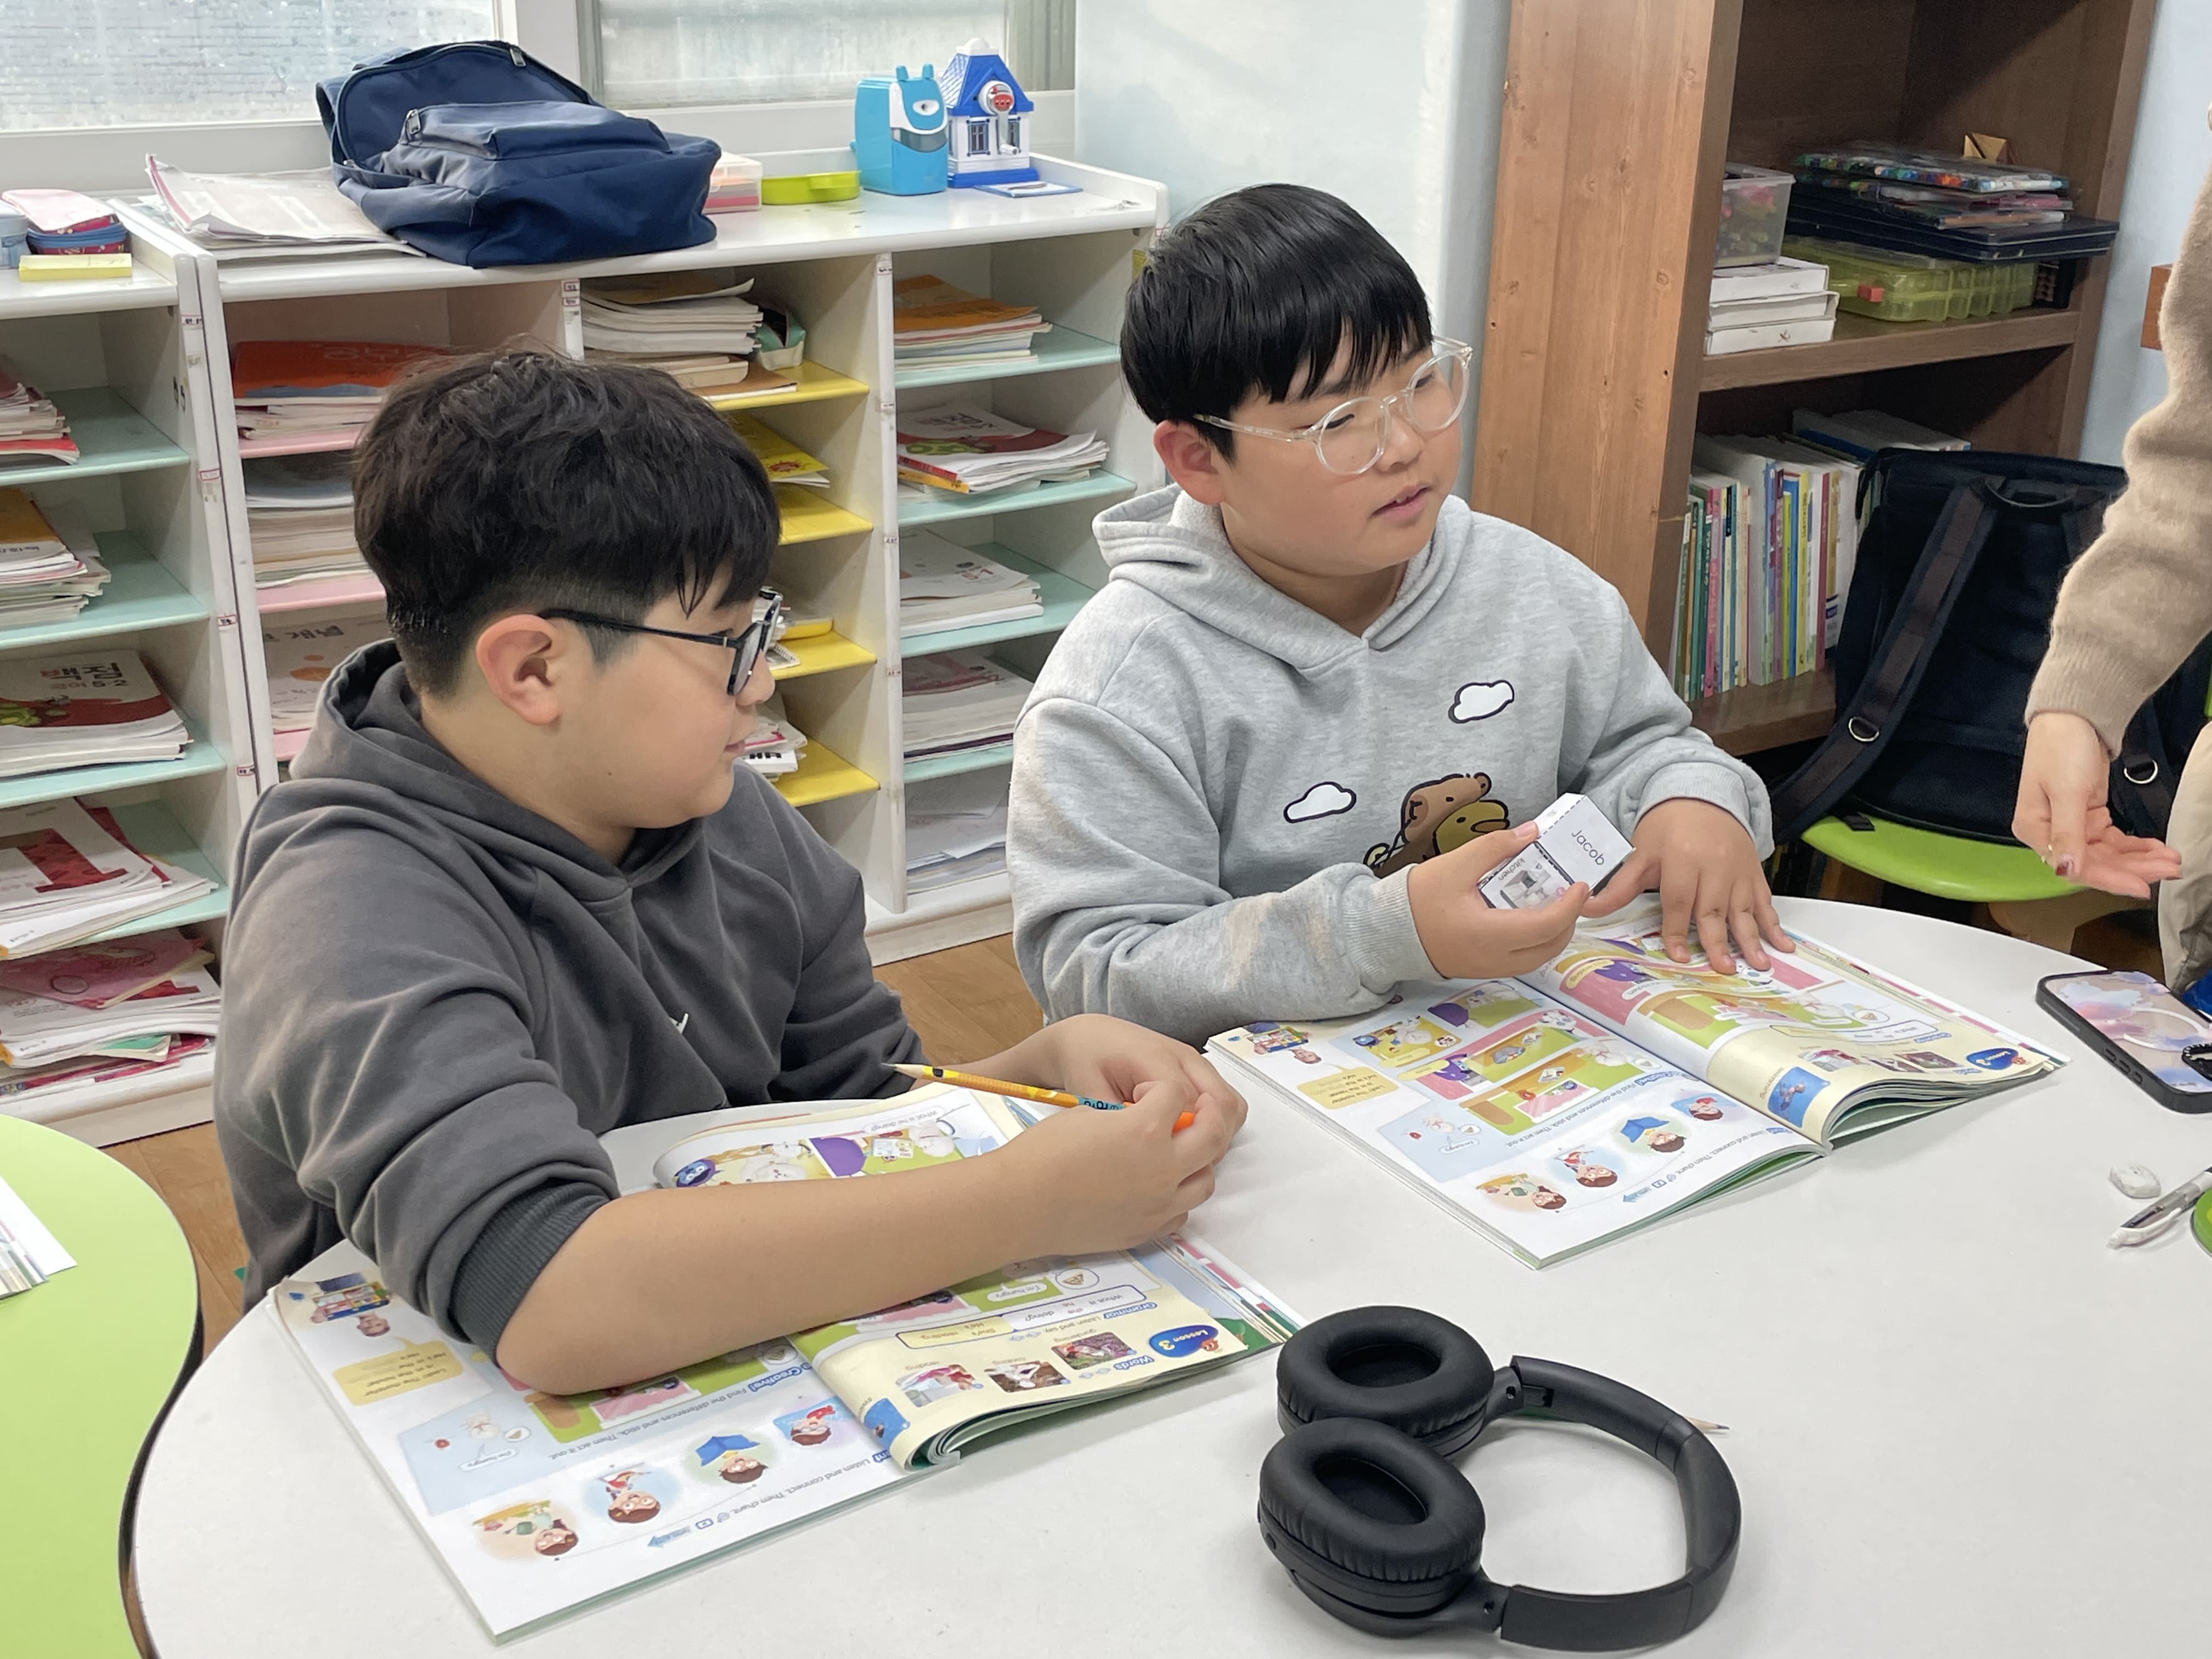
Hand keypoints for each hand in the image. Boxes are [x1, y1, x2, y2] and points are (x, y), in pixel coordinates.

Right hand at [993, 1076, 1233, 1255]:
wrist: (1019, 1204)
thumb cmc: (1043, 1153)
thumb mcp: (1086, 1114)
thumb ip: (1124, 1115)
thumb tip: (1140, 1120)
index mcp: (1144, 1129)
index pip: (1177, 1094)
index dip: (1161, 1088)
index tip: (1148, 1093)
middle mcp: (1162, 1167)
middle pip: (1212, 1135)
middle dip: (1208, 1116)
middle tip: (1196, 1111)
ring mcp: (1158, 1204)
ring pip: (1206, 1181)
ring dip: (1200, 1161)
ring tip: (1180, 1153)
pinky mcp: (1146, 1230)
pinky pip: (1182, 1213)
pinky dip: (1179, 1196)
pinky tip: (1158, 1187)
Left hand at [1017, 1013, 1247, 1135]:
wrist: (1090, 1036)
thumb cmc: (1087, 1061)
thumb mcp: (1089, 1091)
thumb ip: (1113, 1119)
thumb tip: (1137, 1148)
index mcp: (1153, 1057)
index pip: (1189, 1105)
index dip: (1178, 1134)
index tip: (1152, 1143)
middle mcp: (1182, 1056)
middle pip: (1222, 1105)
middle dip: (1207, 1139)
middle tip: (1175, 1155)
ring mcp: (1194, 1061)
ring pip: (1231, 1104)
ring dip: (1216, 1132)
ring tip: (1181, 1146)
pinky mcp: (1198, 1069)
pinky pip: (1224, 1100)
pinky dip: (1215, 1123)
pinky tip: (1185, 1133)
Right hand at [1406, 820, 1588, 978]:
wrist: (1387, 931)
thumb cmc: (1419, 898)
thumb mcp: (1455, 865)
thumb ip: (1495, 847)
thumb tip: (1533, 832)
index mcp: (1488, 934)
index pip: (1545, 926)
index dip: (1570, 907)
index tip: (1580, 885)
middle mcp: (1493, 959)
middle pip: (1549, 948)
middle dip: (1568, 922)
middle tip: (1571, 895)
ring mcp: (1489, 968)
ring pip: (1538, 959)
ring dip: (1553, 935)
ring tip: (1554, 906)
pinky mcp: (1482, 970)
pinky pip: (1521, 961)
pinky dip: (1535, 943)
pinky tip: (1529, 919)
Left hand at [1585, 798, 1788, 972]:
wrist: (1701, 796)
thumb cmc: (1667, 828)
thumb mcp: (1640, 853)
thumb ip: (1619, 886)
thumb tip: (1587, 908)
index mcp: (1683, 857)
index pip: (1680, 899)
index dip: (1677, 929)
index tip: (1678, 954)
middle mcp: (1714, 864)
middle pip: (1714, 909)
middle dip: (1719, 941)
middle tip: (1724, 968)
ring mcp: (1738, 870)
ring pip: (1744, 909)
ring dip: (1752, 939)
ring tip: (1758, 965)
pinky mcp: (1754, 873)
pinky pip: (1765, 902)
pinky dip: (1774, 925)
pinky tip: (1782, 945)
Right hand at [2014, 711, 2179, 895]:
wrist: (2073, 717)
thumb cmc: (2061, 749)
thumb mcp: (2066, 790)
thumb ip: (2068, 833)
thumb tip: (2066, 870)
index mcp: (2035, 829)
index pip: (2074, 865)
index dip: (2108, 879)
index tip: (2141, 887)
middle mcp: (2051, 833)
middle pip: (2095, 863)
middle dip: (2133, 868)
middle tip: (2170, 869)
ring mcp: (2071, 826)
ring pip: (2108, 854)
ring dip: (2138, 858)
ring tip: (2170, 859)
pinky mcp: (2089, 816)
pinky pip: (2113, 840)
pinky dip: (2134, 846)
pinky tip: (2155, 848)